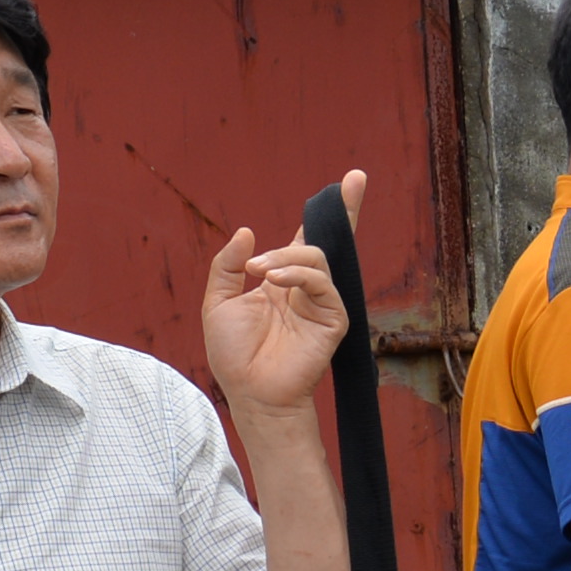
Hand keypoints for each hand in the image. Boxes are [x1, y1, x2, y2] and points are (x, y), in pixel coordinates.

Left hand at [206, 167, 361, 413]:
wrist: (250, 391)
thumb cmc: (234, 355)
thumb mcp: (218, 301)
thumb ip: (228, 265)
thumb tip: (248, 231)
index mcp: (280, 282)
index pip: (306, 240)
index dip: (332, 211)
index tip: (352, 179)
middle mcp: (304, 289)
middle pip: (325, 240)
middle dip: (327, 218)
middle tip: (298, 229)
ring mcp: (320, 303)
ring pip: (316, 258)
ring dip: (286, 257)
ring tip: (259, 272)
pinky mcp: (333, 318)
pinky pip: (321, 283)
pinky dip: (297, 275)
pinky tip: (274, 281)